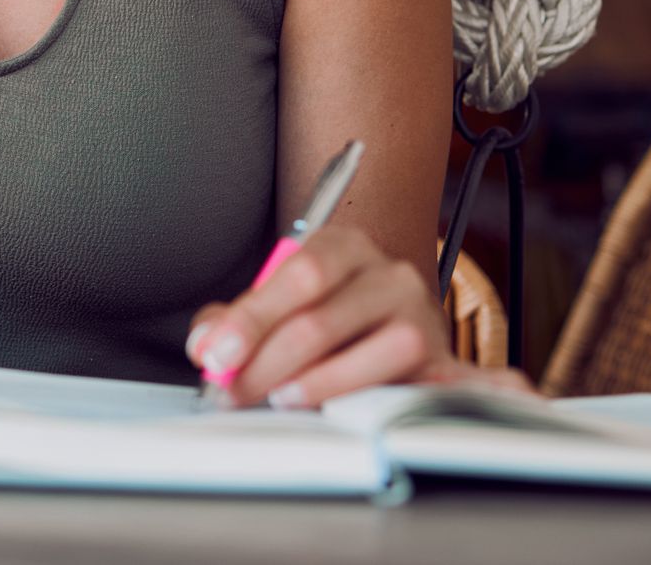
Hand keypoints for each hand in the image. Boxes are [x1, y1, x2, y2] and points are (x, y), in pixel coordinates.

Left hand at [185, 225, 533, 408]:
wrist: (387, 313)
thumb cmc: (323, 308)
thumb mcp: (278, 300)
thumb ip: (234, 319)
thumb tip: (205, 344)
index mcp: (343, 245)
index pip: (299, 275)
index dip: (253, 319)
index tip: (217, 356)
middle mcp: (388, 273)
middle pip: (325, 319)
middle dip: (269, 362)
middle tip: (236, 390)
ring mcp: (422, 316)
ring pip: (380, 353)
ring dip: (323, 384)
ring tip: (286, 398)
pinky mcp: (445, 360)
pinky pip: (445, 379)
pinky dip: (432, 393)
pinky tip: (406, 404)